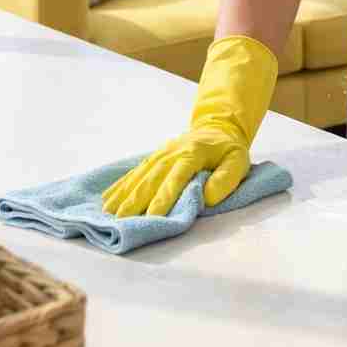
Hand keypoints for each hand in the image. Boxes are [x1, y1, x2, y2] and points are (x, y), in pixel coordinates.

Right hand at [101, 34, 278, 216]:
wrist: (216, 127)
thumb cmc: (228, 150)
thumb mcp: (238, 162)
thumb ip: (226, 179)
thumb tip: (208, 198)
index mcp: (193, 153)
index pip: (177, 176)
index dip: (165, 196)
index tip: (153, 215)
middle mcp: (172, 152)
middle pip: (152, 177)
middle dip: (137, 199)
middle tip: (123, 219)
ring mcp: (160, 154)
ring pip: (140, 175)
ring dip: (124, 193)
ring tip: (110, 212)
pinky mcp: (153, 158)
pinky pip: (135, 172)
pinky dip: (121, 185)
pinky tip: (108, 198)